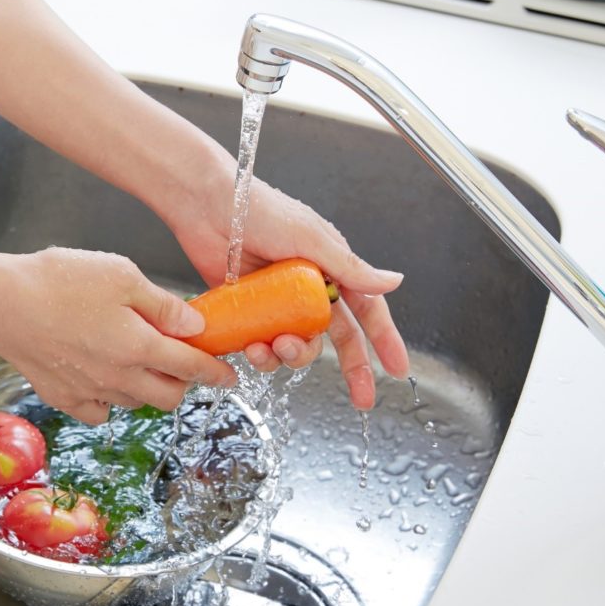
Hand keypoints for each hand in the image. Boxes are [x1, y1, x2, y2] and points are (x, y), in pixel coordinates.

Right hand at [0, 248, 237, 424]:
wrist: (2, 304)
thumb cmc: (60, 281)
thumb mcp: (121, 275)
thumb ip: (163, 305)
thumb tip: (195, 325)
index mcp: (140, 347)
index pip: (191, 367)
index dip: (214, 372)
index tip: (229, 375)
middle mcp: (119, 378)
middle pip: (167, 396)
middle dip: (182, 383)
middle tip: (181, 363)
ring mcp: (89, 392)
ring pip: (135, 403)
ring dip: (147, 388)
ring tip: (139, 362)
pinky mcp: (62, 396)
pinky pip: (98, 411)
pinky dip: (109, 400)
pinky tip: (104, 377)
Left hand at [165, 157, 409, 410]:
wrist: (208, 207)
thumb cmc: (261, 210)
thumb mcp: (311, 238)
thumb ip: (350, 267)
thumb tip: (394, 282)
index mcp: (331, 267)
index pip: (367, 309)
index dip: (384, 340)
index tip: (396, 369)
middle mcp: (308, 287)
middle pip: (338, 337)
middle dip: (352, 368)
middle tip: (360, 397)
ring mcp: (278, 301)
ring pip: (298, 344)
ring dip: (292, 355)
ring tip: (276, 347)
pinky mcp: (249, 310)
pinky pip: (263, 343)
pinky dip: (261, 353)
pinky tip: (252, 347)